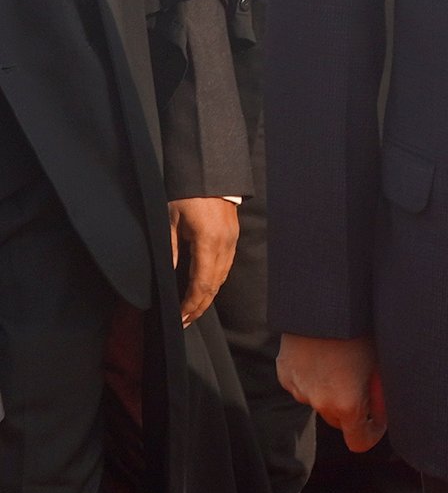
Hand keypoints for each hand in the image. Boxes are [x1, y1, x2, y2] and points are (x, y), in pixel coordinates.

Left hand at [169, 197, 238, 325]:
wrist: (211, 172)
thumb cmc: (188, 193)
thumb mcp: (171, 219)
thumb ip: (172, 249)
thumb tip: (169, 275)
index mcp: (208, 240)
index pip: (201, 283)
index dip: (191, 303)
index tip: (181, 317)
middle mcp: (224, 243)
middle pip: (215, 285)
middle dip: (200, 306)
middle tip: (185, 321)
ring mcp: (232, 239)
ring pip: (222, 277)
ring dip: (208, 295)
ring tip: (194, 308)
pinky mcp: (233, 235)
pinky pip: (226, 265)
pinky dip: (216, 281)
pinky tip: (206, 286)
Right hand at [277, 334, 387, 452]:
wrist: (323, 297)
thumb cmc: (359, 324)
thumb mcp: (379, 358)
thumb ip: (380, 388)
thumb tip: (384, 402)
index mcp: (347, 403)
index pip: (359, 441)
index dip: (373, 431)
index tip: (379, 414)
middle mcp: (320, 402)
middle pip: (338, 420)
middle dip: (352, 406)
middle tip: (363, 378)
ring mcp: (299, 388)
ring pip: (319, 399)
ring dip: (329, 388)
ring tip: (340, 356)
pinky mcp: (284, 372)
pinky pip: (301, 382)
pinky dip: (311, 373)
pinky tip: (320, 349)